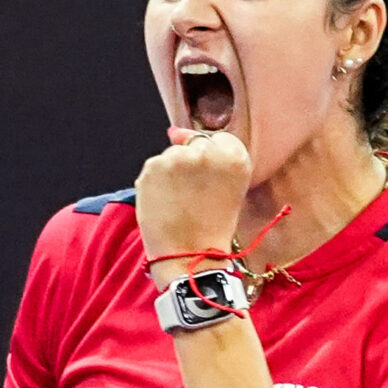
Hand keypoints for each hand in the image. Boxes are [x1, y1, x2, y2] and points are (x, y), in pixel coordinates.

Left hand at [135, 126, 251, 285]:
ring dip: (172, 172)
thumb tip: (174, 132)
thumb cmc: (213, 226)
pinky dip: (156, 182)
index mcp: (235, 156)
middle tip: (193, 196)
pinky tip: (164, 202)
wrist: (190, 254)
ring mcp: (177, 157)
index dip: (212, 162)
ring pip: (171, 155)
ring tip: (179, 202)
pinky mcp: (152, 167)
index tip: (210, 182)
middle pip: (193, 145)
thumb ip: (211, 155)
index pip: (219, 140)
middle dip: (190, 165)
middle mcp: (206, 151)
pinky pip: (154, 167)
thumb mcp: (229, 187)